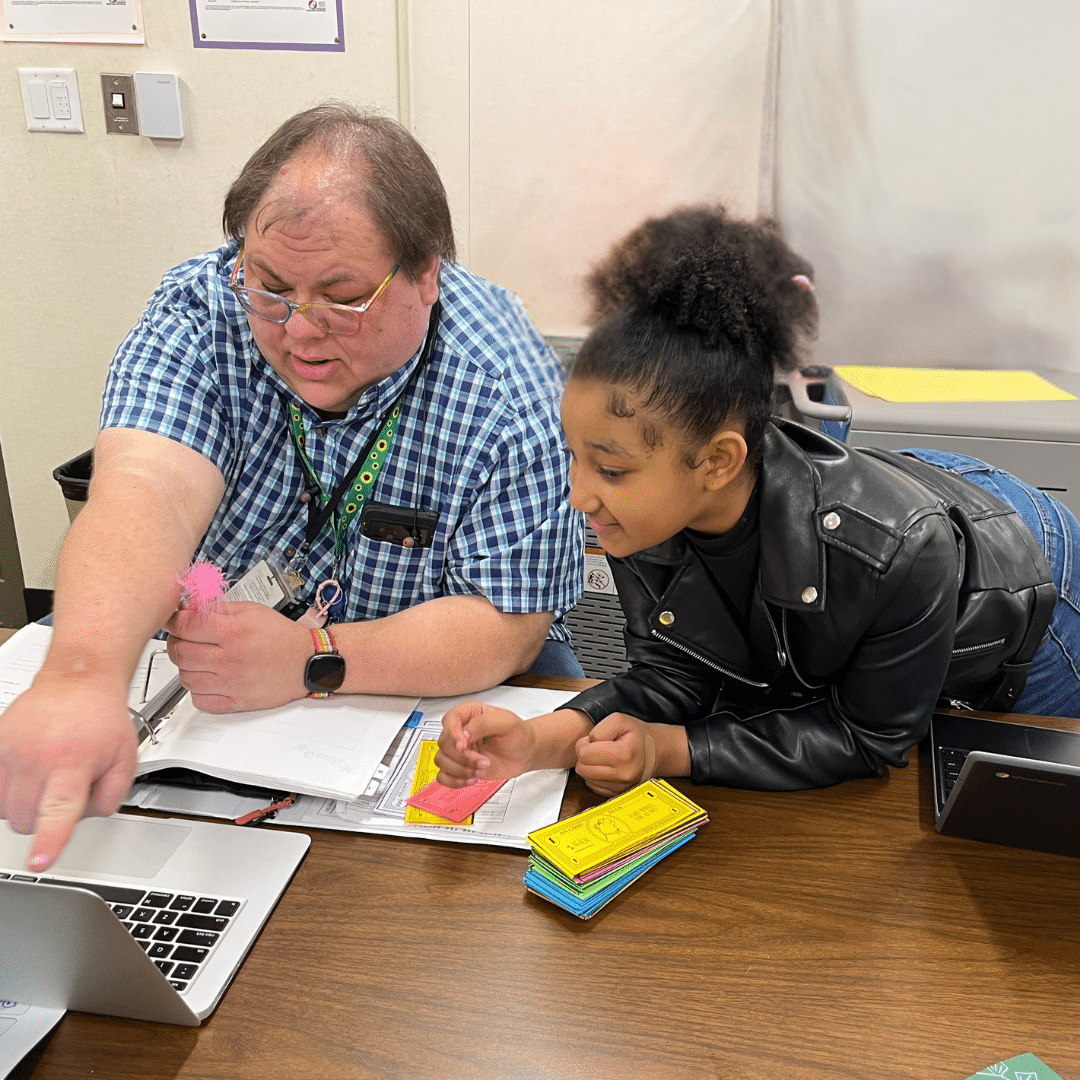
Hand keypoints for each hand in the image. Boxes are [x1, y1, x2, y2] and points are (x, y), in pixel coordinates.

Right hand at [0, 678, 137, 870]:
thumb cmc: (102, 718)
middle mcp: (37, 758)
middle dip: (44, 819)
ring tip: (48, 780)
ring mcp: (11, 751)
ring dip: (24, 807)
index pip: (59, 810)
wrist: (78, 680)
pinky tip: (28, 776)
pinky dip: (6, 792)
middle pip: (26, 820)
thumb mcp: (126, 758)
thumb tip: (85, 818)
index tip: (39, 861)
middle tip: (65, 792)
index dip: (49, 839)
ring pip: (4, 810)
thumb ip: (111, 796)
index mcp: (73, 762)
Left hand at [166, 602, 310, 711]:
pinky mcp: (235, 701)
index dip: (173, 620)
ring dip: (186, 667)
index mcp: (234, 632)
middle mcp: (230, 659)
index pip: (185, 626)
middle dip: (176, 642)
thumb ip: (219, 608)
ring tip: (197, 659)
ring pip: (185, 678)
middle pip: (180, 653)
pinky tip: (206, 679)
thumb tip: (191, 607)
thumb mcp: (252, 610)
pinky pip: (200, 701)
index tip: (174, 620)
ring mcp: (231, 683)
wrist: (306, 662)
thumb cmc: (282, 636)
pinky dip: (197, 691)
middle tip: (183, 638)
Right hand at [434, 701, 536, 787]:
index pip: (449, 720)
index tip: (464, 746)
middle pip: (443, 744)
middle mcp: (460, 731)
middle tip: (483, 760)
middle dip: (463, 757)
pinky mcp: (460, 766)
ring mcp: (458, 750)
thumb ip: (484, 723)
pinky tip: (471, 778)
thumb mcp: (506, 722)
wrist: (525, 753)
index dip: (453, 734)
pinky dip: (454, 781)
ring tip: (480, 769)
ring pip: (441, 760)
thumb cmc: (518, 734)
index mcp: (469, 714)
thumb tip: (464, 734)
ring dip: (460, 770)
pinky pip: (443, 776)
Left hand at [574, 712, 656, 796]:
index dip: (585, 743)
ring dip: (589, 766)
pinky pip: (593, 786)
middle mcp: (622, 775)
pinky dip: (595, 776)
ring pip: (586, 778)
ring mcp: (620, 787)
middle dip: (585, 755)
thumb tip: (586, 746)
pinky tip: (606, 767)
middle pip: (582, 768)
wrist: (656, 752)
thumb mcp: (619, 720)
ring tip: (603, 757)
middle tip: (598, 748)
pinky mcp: (617, 794)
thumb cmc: (637, 735)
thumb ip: (599, 730)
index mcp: (623, 755)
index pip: (584, 753)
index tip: (595, 740)